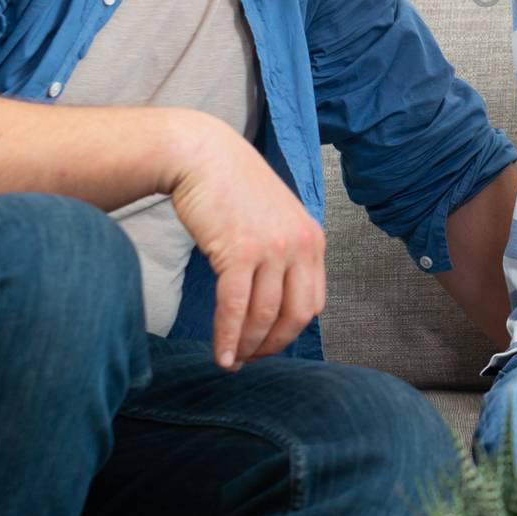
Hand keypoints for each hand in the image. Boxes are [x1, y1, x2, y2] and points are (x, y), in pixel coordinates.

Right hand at [168, 113, 326, 368]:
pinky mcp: (240, 251)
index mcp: (313, 239)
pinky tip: (220, 355)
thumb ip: (283, 253)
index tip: (269, 344)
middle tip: (250, 359)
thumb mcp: (275, 219)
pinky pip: (235, 307)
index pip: (313, 302)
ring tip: (231, 360)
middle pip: (296, 315)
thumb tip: (274, 298)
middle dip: (272, 344)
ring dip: (247, 346)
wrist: (203, 155)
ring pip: (265, 315)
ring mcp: (273, 248)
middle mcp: (301, 244)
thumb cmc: (233, 188)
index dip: (291, 331)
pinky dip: (227, 337)